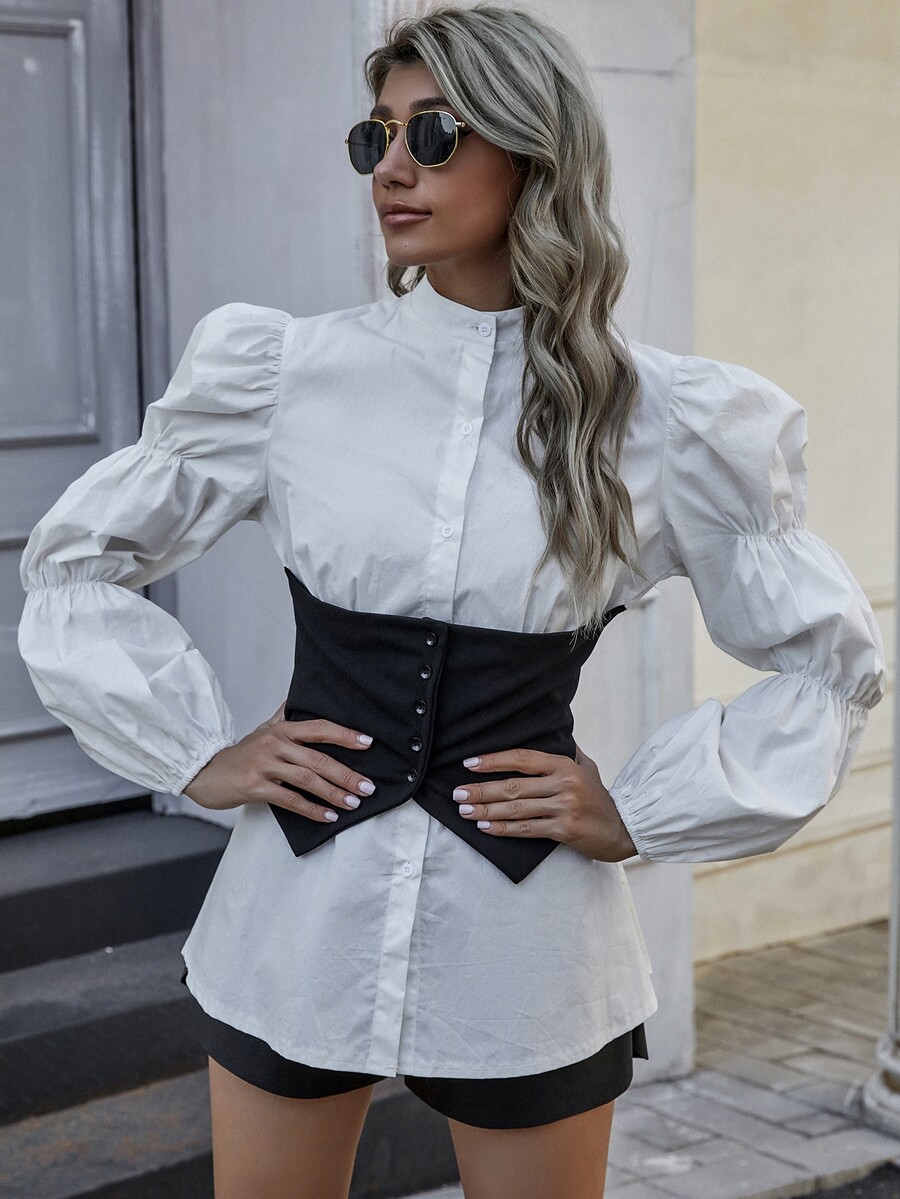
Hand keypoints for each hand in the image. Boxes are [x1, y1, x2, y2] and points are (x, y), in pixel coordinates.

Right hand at [183, 703, 376, 823]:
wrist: (204, 772)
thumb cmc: (239, 754)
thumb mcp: (262, 730)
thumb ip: (283, 717)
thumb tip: (296, 700)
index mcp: (281, 730)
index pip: (319, 728)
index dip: (345, 735)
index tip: (368, 743)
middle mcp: (275, 744)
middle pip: (318, 759)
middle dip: (347, 774)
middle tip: (368, 786)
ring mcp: (264, 765)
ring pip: (307, 779)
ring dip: (334, 793)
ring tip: (353, 803)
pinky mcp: (255, 787)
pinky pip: (290, 800)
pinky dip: (311, 809)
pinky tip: (327, 816)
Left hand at [452, 742, 637, 861]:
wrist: (623, 829)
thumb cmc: (600, 798)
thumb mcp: (587, 767)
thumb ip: (567, 751)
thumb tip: (552, 728)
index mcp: (564, 765)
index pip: (521, 758)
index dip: (493, 760)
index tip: (469, 763)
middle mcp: (563, 784)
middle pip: (513, 786)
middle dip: (481, 789)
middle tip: (457, 793)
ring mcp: (564, 808)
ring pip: (516, 808)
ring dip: (486, 809)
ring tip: (464, 810)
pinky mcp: (564, 830)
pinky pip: (526, 829)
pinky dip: (502, 828)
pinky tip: (485, 826)